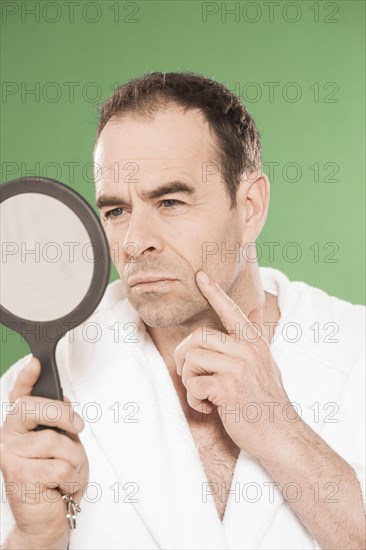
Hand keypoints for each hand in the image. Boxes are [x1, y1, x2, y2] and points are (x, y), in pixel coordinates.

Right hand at [0, 357, 88, 548]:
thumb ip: (57, 423)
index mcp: (21, 427)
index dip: (26, 378)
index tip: (36, 363)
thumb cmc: (57, 481)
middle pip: (34, 408)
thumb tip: (61, 400)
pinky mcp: (18, 474)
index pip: (20, 396)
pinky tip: (62, 488)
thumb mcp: (64, 445)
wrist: (48, 519)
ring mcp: (10, 455)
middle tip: (77, 428)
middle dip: (63, 414)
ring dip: (73, 460)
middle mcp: (9, 437)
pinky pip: (59, 466)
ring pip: (55, 441)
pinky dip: (71, 478)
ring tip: (67, 474)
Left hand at [174, 270, 294, 460]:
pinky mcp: (228, 388)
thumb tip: (255, 309)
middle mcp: (247, 350)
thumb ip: (256, 336)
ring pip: (192, 359)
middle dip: (185, 357)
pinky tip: (210, 408)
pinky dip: (195, 400)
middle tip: (192, 376)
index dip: (214, 292)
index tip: (200, 275)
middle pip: (197, 337)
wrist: (280, 434)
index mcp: (253, 342)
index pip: (231, 311)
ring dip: (189, 380)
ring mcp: (238, 368)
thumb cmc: (267, 398)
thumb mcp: (266, 361)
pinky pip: (194, 385)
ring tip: (205, 394)